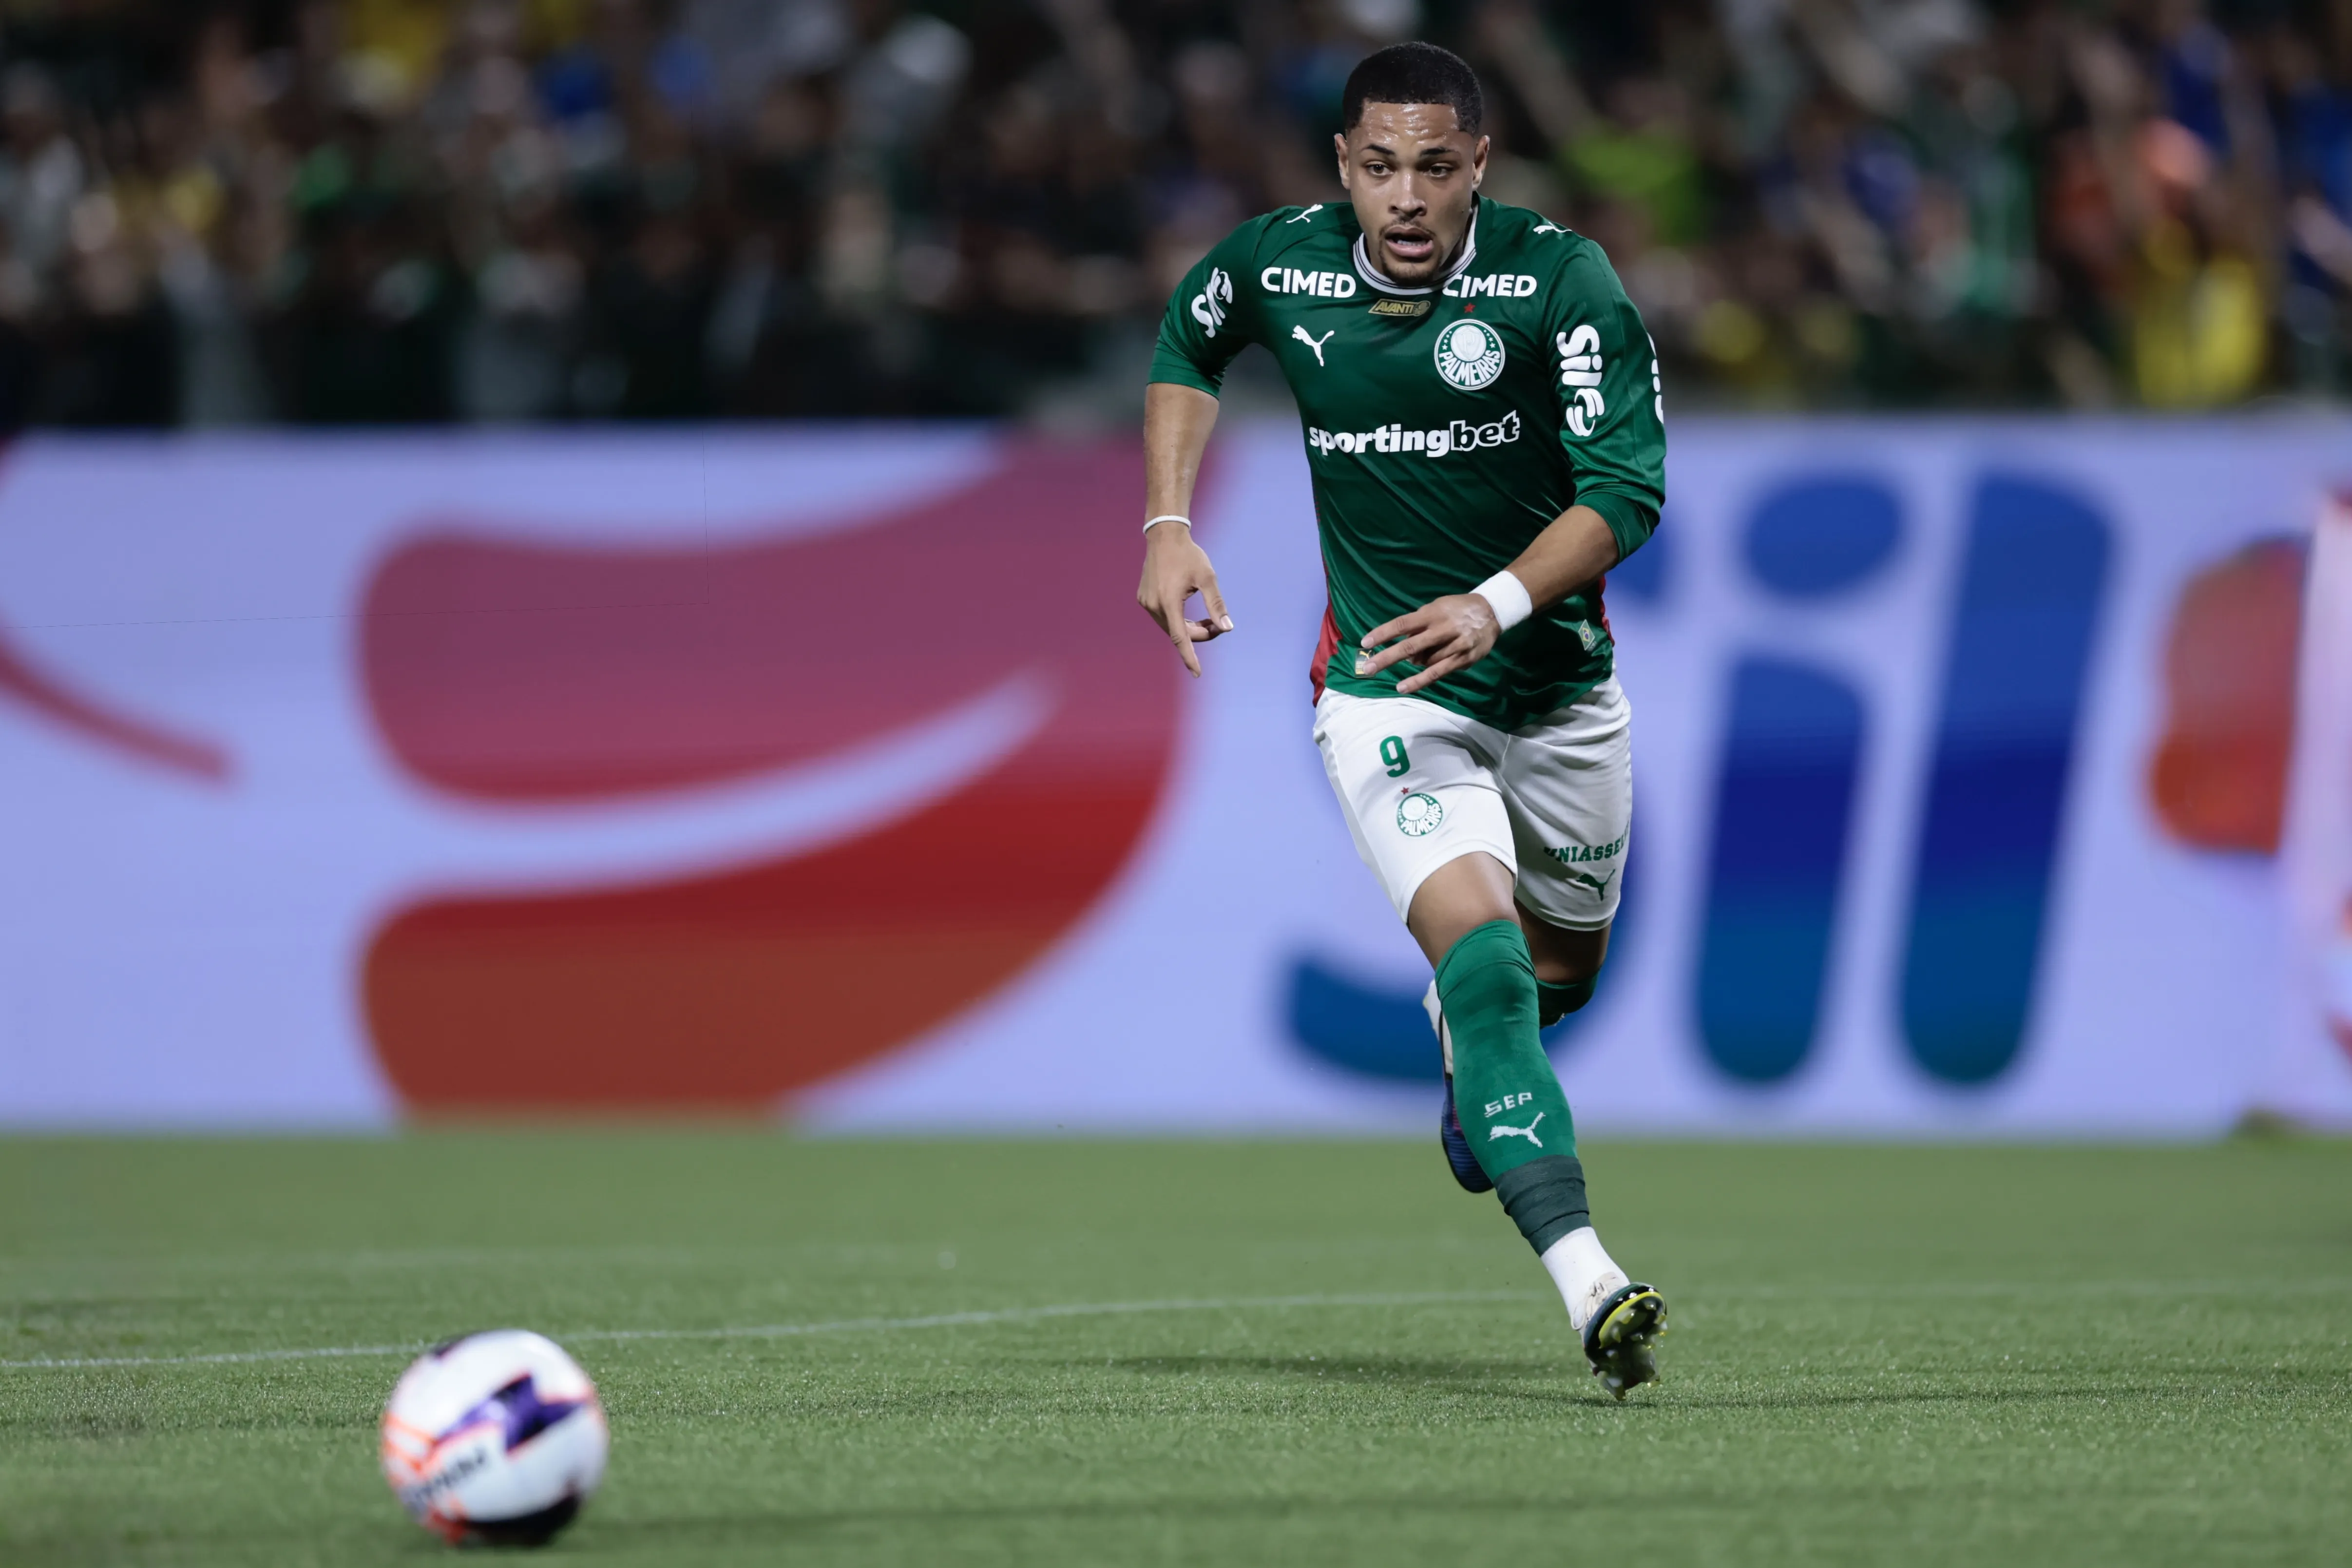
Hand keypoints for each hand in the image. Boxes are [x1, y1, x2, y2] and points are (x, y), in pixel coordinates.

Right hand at [1135, 521, 1233, 676]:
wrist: (1164, 536)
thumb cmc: (1189, 555)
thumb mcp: (1208, 578)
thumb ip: (1216, 605)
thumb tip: (1228, 627)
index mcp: (1169, 602)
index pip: (1181, 638)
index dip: (1190, 657)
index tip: (1197, 673)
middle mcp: (1154, 605)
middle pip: (1178, 632)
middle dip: (1199, 634)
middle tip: (1218, 626)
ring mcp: (1146, 602)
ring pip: (1170, 626)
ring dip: (1188, 628)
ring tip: (1207, 620)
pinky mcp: (1144, 598)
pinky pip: (1163, 617)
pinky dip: (1178, 620)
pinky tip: (1189, 612)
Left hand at [1356, 592, 1501, 695]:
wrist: (1492, 611)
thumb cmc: (1457, 609)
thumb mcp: (1436, 608)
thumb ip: (1419, 624)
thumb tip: (1402, 645)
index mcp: (1433, 613)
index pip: (1403, 623)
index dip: (1383, 633)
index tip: (1366, 642)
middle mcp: (1442, 629)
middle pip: (1410, 645)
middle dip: (1387, 658)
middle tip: (1367, 668)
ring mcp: (1454, 645)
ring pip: (1423, 661)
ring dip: (1411, 664)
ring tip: (1410, 660)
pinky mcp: (1463, 659)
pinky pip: (1437, 673)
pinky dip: (1418, 681)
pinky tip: (1403, 687)